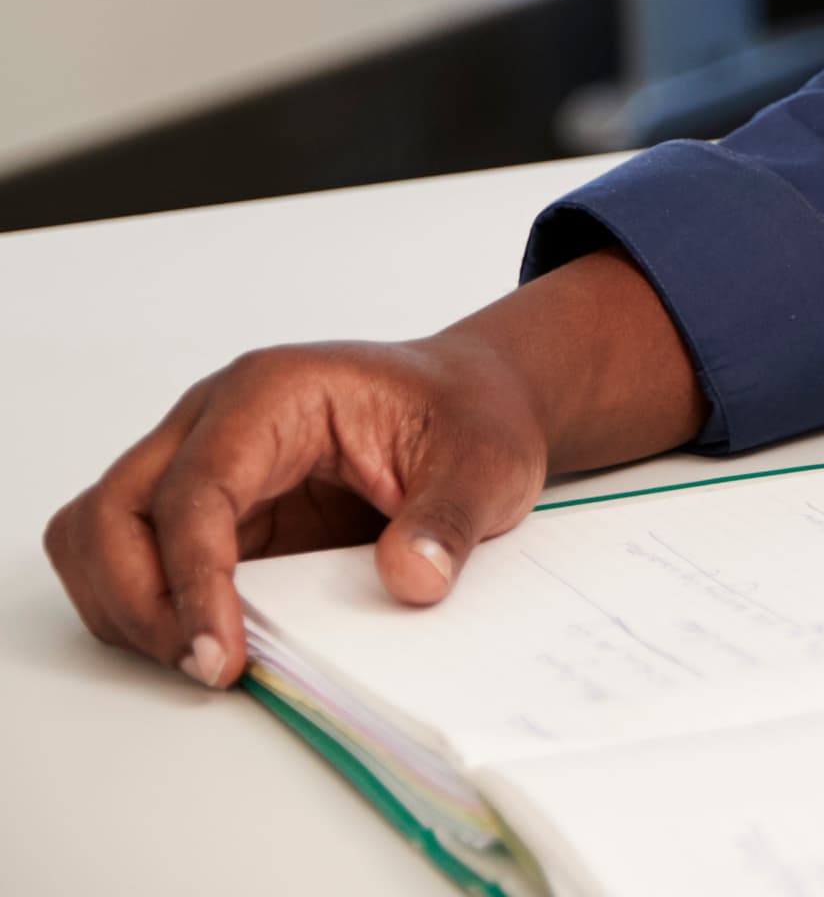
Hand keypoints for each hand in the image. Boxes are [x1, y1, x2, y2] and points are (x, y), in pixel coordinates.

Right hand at [40, 250, 700, 687]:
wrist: (472, 405)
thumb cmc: (469, 416)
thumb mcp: (487, 463)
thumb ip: (448, 521)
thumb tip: (410, 580)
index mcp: (272, 393)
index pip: (194, 491)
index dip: (194, 581)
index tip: (217, 653)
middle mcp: (213, 422)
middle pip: (112, 513)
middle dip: (139, 601)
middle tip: (206, 665)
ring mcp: (198, 465)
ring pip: (99, 536)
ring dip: (128, 608)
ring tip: (203, 657)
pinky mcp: (207, 512)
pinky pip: (135, 562)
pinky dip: (148, 608)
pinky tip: (208, 638)